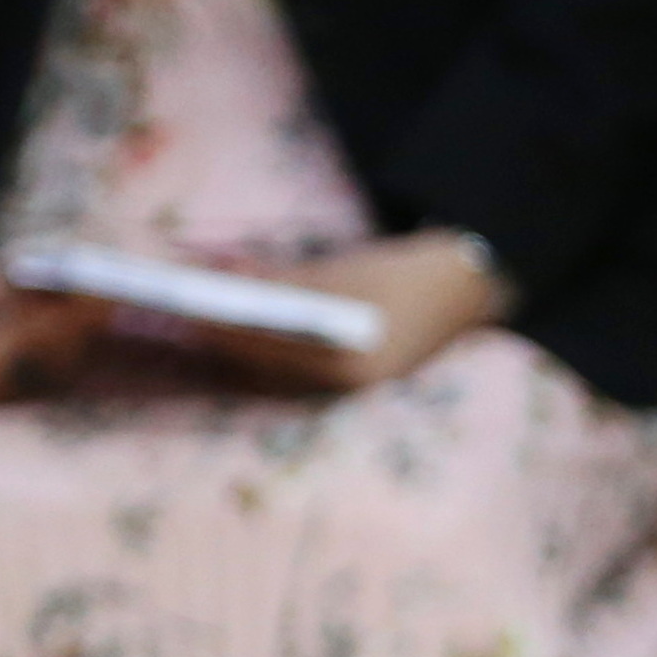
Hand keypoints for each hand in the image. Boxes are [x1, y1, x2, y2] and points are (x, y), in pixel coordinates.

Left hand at [199, 232, 507, 396]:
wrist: (473, 286)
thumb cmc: (409, 273)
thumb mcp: (345, 271)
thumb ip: (286, 279)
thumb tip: (227, 277)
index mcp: (351, 364)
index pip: (269, 348)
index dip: (225, 327)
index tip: (187, 310)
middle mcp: (349, 386)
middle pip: (269, 364)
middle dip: (227, 338)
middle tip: (182, 316)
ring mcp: (354, 384)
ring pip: (280, 366)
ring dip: (242, 342)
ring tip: (204, 321)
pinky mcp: (356, 374)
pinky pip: (299, 363)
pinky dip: (270, 344)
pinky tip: (246, 327)